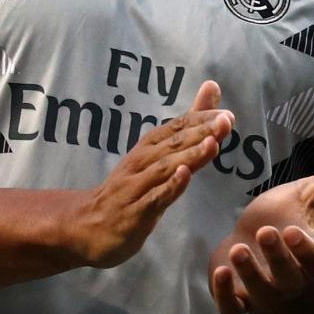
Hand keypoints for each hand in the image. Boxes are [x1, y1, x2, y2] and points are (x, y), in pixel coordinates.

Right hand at [69, 81, 230, 268]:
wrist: (87, 226)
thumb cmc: (131, 188)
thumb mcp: (158, 157)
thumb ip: (189, 127)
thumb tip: (211, 88)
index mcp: (149, 147)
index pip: (177, 127)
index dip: (201, 119)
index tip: (226, 114)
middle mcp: (141, 162)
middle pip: (173, 143)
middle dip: (201, 131)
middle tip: (226, 121)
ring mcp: (136, 187)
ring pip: (164, 168)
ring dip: (189, 155)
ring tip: (212, 144)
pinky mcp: (134, 213)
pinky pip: (153, 198)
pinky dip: (169, 187)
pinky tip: (184, 175)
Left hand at [207, 150, 313, 313]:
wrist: (253, 244)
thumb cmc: (286, 218)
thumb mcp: (309, 196)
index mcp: (310, 261)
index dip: (308, 254)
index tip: (294, 231)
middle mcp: (289, 282)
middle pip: (289, 281)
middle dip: (278, 259)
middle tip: (266, 232)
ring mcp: (262, 294)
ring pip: (260, 294)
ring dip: (250, 274)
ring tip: (239, 249)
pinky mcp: (236, 300)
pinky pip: (230, 308)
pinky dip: (224, 296)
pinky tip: (221, 271)